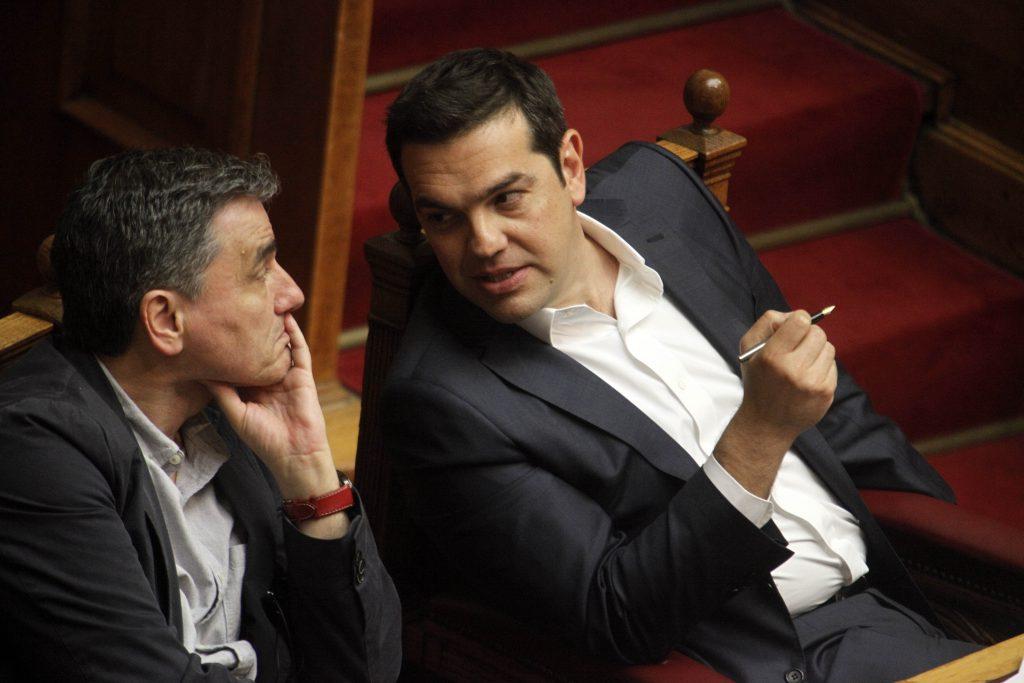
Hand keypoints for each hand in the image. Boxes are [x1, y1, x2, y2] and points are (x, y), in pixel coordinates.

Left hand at [205, 314, 344, 536]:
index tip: (215, 327)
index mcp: (250, 388)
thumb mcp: (236, 413)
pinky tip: (287, 318)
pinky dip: (294, 334)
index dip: (229, 346)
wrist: (294, 453)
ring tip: (263, 305)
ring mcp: (286, 376)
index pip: (239, 361)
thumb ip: (222, 391)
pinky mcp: (303, 376)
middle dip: (250, 331)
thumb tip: (202, 370)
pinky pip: (299, 351)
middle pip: (258, 349)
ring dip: (273, 327)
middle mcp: (268, 379)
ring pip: (279, 346)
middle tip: (237, 307)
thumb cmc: (264, 439)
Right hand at [715, 310, 836, 496]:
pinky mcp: (826, 393)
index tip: (793, 329)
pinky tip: (808, 377)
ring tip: (802, 363)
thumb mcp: (749, 349)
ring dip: (817, 351)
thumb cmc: (758, 380)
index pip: (800, 320)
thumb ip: (768, 323)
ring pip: (829, 348)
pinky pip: (833, 365)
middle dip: (808, 336)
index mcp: (772, 356)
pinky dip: (822, 367)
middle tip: (797, 347)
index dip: (798, 320)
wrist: (766, 423)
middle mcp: (793, 370)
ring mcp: (812, 383)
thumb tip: (798, 315)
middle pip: (818, 333)